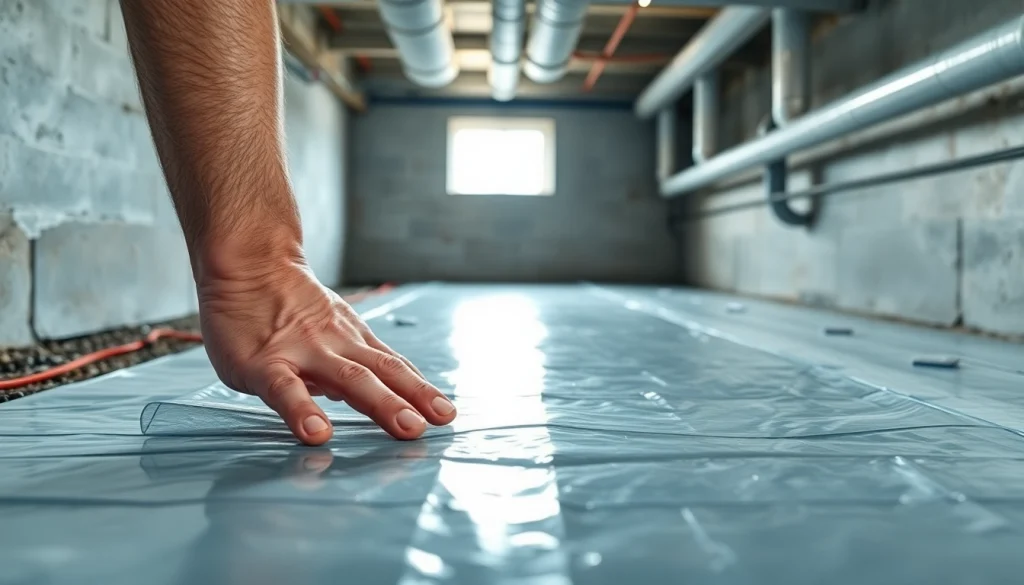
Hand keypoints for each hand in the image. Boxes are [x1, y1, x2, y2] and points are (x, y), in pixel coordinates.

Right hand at [195, 256, 455, 444]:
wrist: (247, 262)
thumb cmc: (287, 303)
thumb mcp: (331, 328)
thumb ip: (353, 362)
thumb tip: (383, 394)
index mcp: (352, 341)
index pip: (393, 367)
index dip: (421, 390)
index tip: (446, 414)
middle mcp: (337, 345)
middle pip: (382, 372)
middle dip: (412, 398)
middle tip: (436, 423)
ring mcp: (303, 352)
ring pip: (348, 379)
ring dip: (381, 403)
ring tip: (405, 428)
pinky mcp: (265, 363)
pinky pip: (286, 390)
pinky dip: (303, 411)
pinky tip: (317, 433)